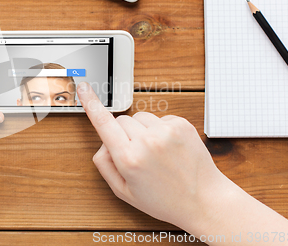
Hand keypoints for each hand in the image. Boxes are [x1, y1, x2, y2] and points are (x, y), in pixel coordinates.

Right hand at [77, 82, 228, 229]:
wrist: (203, 200)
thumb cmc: (164, 199)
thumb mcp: (124, 191)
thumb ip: (104, 165)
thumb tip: (102, 142)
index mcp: (129, 159)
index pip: (103, 123)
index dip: (90, 103)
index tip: (83, 88)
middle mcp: (147, 142)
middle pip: (121, 120)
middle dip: (123, 134)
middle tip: (137, 155)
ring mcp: (166, 131)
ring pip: (139, 117)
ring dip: (142, 130)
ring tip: (155, 153)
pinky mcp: (181, 125)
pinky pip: (159, 118)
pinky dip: (159, 130)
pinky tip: (168, 149)